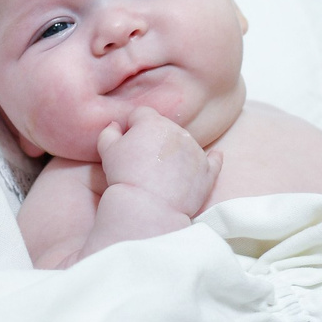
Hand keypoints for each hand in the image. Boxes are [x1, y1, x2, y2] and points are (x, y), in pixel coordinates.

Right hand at [98, 106, 219, 213]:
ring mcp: (195, 150)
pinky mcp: (208, 171)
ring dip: (176, 151)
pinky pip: (214, 160)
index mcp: (152, 122)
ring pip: (185, 143)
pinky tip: (214, 155)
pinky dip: (212, 159)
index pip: (141, 114)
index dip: (133, 126)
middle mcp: (177, 131)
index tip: (129, 142)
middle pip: (165, 128)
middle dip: (155, 138)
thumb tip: (116, 125)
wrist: (148, 206)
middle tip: (144, 160)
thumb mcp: (107, 151)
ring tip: (163, 172)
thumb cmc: (125, 177)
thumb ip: (109, 132)